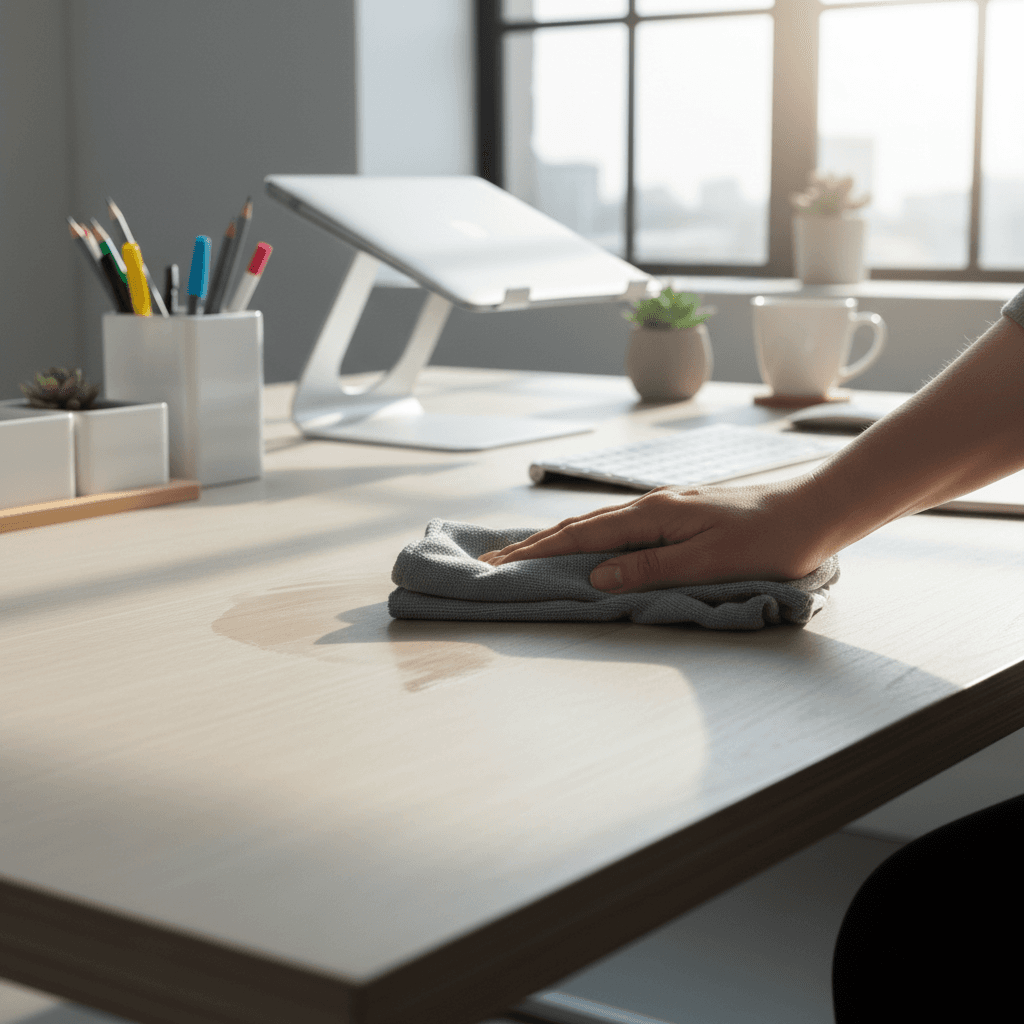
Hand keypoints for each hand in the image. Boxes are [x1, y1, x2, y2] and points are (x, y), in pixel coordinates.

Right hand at [479, 480, 827, 592]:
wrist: (811, 513)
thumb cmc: (767, 542)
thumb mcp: (708, 562)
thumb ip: (649, 569)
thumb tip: (596, 576)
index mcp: (652, 515)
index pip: (579, 536)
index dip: (535, 553)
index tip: (496, 565)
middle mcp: (650, 507)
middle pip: (577, 527)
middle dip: (531, 546)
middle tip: (491, 562)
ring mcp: (662, 511)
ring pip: (594, 527)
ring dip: (553, 542)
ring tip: (521, 555)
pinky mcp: (675, 519)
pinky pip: (615, 531)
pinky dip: (584, 540)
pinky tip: (581, 547)